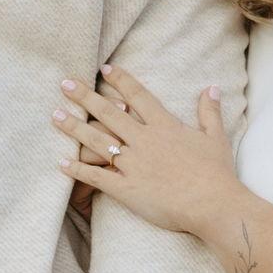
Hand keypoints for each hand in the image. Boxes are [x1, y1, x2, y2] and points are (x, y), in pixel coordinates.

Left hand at [53, 65, 236, 237]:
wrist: (213, 204)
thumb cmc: (217, 173)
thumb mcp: (216, 137)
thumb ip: (209, 111)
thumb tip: (213, 88)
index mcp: (165, 126)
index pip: (138, 96)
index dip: (121, 80)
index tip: (105, 68)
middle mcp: (144, 140)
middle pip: (109, 113)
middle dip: (85, 97)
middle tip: (65, 84)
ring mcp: (133, 164)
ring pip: (97, 141)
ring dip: (74, 128)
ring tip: (55, 116)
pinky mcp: (126, 188)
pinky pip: (96, 177)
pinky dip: (78, 170)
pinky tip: (61, 163)